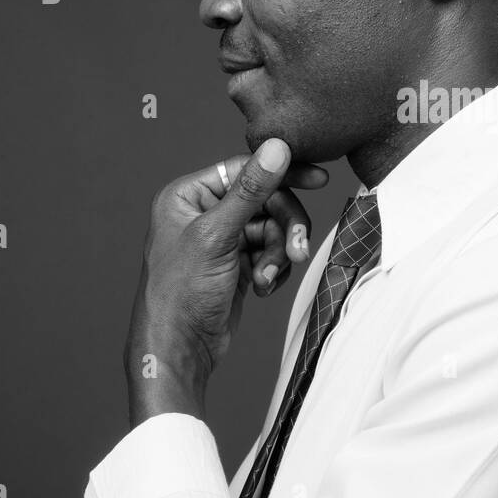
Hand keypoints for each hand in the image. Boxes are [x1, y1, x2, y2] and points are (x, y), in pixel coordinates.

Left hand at [124, 138, 328, 425]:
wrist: (179, 350)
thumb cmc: (180, 293)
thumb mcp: (217, 235)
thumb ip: (251, 190)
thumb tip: (277, 147)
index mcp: (188, 196)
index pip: (245, 171)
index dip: (283, 175)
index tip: (318, 179)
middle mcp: (203, 213)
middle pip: (266, 202)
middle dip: (284, 228)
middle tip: (298, 249)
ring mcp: (221, 239)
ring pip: (272, 229)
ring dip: (278, 254)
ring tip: (269, 277)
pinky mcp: (236, 263)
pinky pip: (269, 252)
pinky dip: (272, 269)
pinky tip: (261, 288)